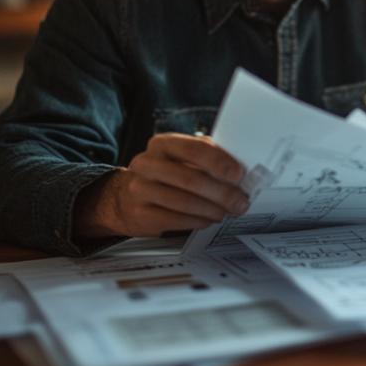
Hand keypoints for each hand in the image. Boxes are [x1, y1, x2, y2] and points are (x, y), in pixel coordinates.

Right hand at [74, 133, 249, 237]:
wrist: (124, 197)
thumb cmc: (163, 175)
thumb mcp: (180, 157)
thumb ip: (206, 157)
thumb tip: (241, 167)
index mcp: (162, 144)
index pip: (195, 149)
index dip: (220, 162)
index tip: (239, 174)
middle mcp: (147, 164)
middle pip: (191, 179)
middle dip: (222, 193)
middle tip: (240, 201)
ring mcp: (140, 190)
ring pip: (184, 202)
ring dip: (212, 209)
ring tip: (227, 211)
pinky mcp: (140, 214)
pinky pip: (177, 220)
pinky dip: (198, 221)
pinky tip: (209, 219)